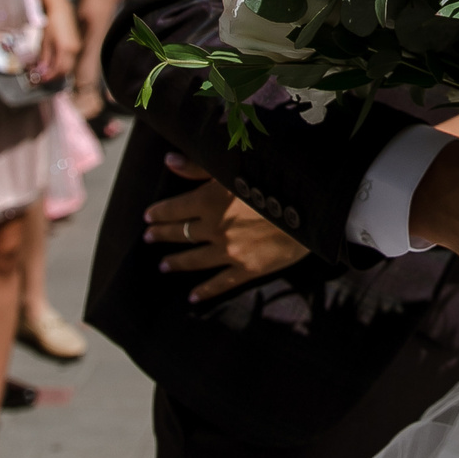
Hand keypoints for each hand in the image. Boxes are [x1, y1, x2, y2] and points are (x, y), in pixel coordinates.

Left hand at [33, 3, 78, 82]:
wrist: (60, 9)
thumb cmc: (52, 22)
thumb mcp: (45, 41)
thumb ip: (45, 57)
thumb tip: (42, 69)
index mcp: (66, 49)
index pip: (59, 69)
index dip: (50, 76)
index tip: (42, 78)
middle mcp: (74, 49)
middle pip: (66, 69)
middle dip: (55, 74)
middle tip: (44, 76)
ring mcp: (77, 46)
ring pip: (69, 64)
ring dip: (59, 68)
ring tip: (48, 69)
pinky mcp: (77, 43)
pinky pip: (71, 57)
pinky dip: (62, 61)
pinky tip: (54, 60)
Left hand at [142, 154, 309, 301]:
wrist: (310, 209)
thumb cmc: (273, 180)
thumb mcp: (234, 167)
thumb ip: (198, 166)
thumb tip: (168, 160)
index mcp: (209, 201)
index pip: (174, 208)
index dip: (159, 212)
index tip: (148, 216)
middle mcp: (215, 228)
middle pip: (180, 233)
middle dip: (162, 235)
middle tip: (149, 237)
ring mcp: (229, 251)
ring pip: (194, 259)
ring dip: (176, 262)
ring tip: (164, 265)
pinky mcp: (246, 269)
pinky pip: (220, 283)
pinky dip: (204, 291)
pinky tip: (192, 296)